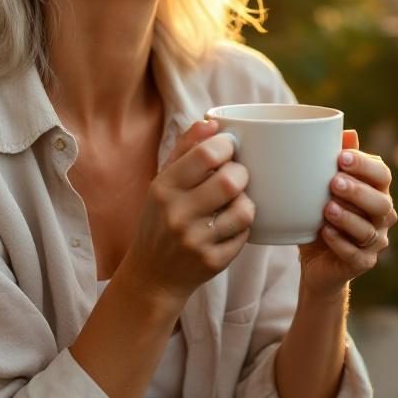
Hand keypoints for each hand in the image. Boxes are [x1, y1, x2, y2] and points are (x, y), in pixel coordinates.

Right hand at [119, 119, 254, 309]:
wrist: (152, 276)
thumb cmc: (160, 220)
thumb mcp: (162, 182)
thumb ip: (186, 148)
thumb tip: (212, 121)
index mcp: (163, 188)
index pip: (206, 154)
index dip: (226, 146)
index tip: (228, 149)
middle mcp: (177, 215)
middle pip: (230, 181)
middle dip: (241, 173)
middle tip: (236, 175)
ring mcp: (196, 241)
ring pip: (244, 209)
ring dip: (245, 202)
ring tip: (234, 202)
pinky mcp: (213, 262)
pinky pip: (245, 235)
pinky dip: (243, 227)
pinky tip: (230, 226)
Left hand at [298, 130, 397, 299]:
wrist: (316, 259)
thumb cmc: (322, 214)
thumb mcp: (322, 186)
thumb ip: (334, 160)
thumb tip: (347, 130)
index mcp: (376, 190)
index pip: (382, 174)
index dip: (364, 165)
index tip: (340, 156)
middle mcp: (382, 215)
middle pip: (381, 202)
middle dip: (358, 191)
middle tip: (333, 182)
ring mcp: (376, 241)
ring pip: (369, 229)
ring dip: (348, 218)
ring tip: (326, 208)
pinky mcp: (364, 263)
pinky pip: (357, 254)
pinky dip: (341, 243)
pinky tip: (325, 233)